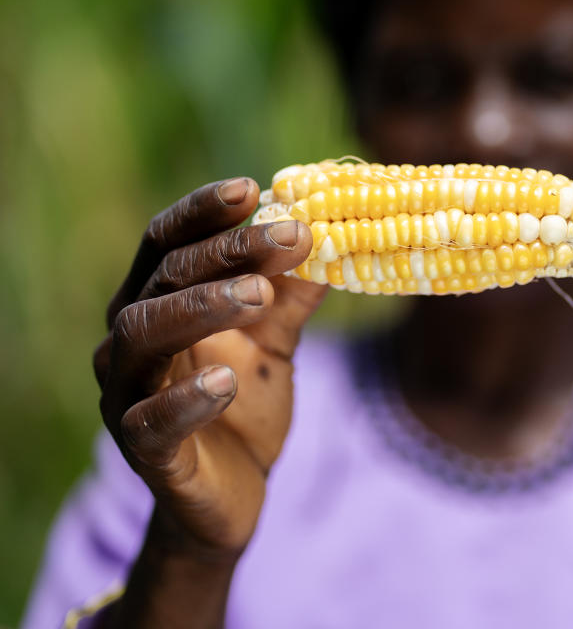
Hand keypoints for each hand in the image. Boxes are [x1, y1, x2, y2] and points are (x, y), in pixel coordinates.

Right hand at [95, 178, 324, 556]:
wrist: (231, 496)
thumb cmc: (242, 408)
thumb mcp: (273, 343)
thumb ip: (291, 295)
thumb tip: (333, 233)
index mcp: (156, 305)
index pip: (167, 243)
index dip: (204, 212)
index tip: (254, 187)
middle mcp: (128, 342)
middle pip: (163, 278)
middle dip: (226, 251)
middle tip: (288, 235)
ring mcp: (127, 396)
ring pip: (143, 334)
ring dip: (201, 306)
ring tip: (258, 294)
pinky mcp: (143, 452)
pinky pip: (151, 421)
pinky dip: (186, 397)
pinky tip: (227, 379)